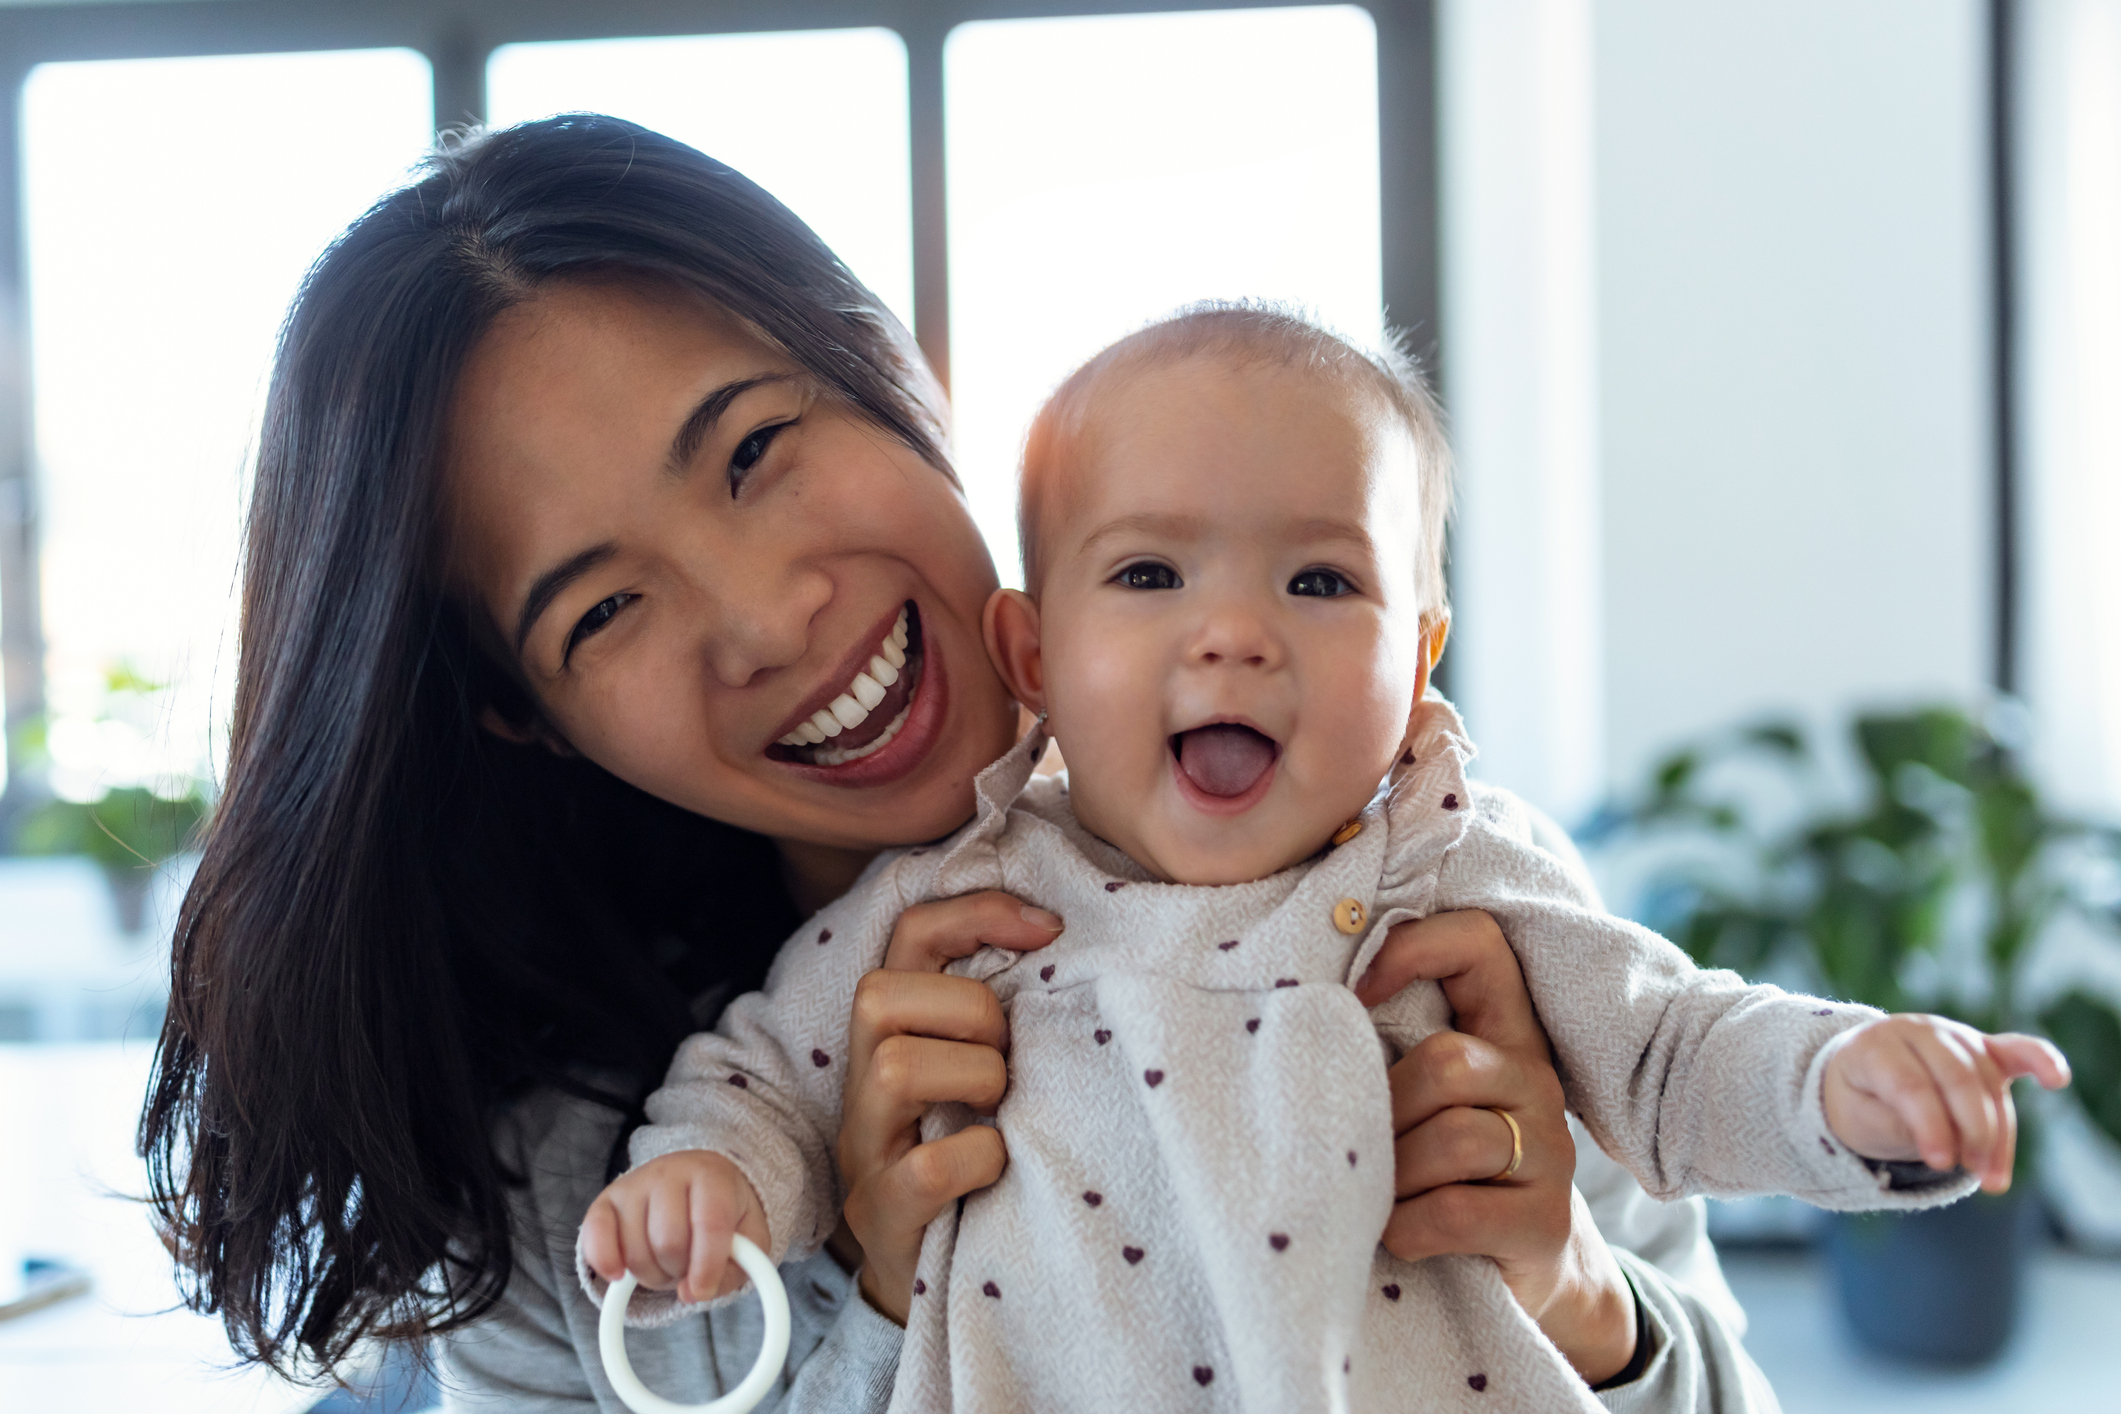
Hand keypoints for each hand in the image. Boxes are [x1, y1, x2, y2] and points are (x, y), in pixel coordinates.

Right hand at [581, 1150, 769, 1305]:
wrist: (697, 1179)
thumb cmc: (726, 1210)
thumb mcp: (750, 1236)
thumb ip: (742, 1266)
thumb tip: (695, 1291)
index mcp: (712, 1175)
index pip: (709, 1223)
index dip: (707, 1266)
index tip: (703, 1290)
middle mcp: (669, 1172)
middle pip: (669, 1242)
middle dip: (680, 1271)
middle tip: (688, 1269)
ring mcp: (633, 1184)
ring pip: (636, 1250)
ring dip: (652, 1275)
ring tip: (668, 1263)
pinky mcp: (605, 1201)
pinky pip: (594, 1238)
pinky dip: (606, 1264)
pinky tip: (620, 1274)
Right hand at [837, 891, 1063, 1323]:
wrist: (928, 1269)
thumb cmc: (969, 1151)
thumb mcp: (979, 1068)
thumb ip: (999, 1012)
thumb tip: (1062, 941)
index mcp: (892, 1034)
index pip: (909, 935)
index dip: (975, 914)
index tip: (1049, 928)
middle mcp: (864, 1082)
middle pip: (881, 995)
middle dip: (970, 1014)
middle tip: (1009, 1061)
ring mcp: (866, 1148)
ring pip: (895, 1068)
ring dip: (973, 1078)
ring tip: (1000, 1109)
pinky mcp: (884, 1212)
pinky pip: (927, 1166)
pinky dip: (978, 1160)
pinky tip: (998, 1166)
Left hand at [1356, 910, 1636, 1386]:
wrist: (1514, 1273)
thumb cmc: (1437, 1171)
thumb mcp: (1417, 1100)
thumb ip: (1385, 1050)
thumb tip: (1292, 1014)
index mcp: (1500, 1032)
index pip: (1479, 942)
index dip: (1415, 949)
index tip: (1357, 995)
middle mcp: (1535, 1080)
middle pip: (1450, 1061)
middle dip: (1387, 1111)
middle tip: (1363, 1149)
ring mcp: (1551, 1152)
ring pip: (1454, 1138)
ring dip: (1392, 1176)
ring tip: (1377, 1195)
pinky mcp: (1545, 1222)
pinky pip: (1454, 1211)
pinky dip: (1405, 1228)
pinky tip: (1396, 1234)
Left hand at [1823, 1013, 2069, 1191]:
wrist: (1861, 1077)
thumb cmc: (1860, 1102)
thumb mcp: (1859, 1120)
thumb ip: (1898, 1126)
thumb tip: (1948, 1142)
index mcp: (1875, 1046)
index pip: (1911, 1085)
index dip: (1929, 1127)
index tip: (1941, 1165)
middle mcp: (1917, 1032)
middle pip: (1958, 1080)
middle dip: (1972, 1131)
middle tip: (1973, 1173)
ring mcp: (1953, 1036)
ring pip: (1988, 1083)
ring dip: (1998, 1133)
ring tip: (1991, 1179)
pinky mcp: (1983, 1049)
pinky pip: (2017, 1051)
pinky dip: (2041, 1062)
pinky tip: (2058, 1079)